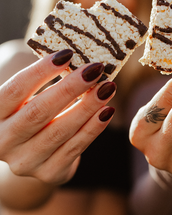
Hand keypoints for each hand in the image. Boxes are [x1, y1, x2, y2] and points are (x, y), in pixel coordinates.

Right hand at [0, 49, 115, 185]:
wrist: (34, 154)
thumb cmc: (33, 115)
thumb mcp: (28, 99)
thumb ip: (43, 82)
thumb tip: (78, 58)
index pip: (14, 90)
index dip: (40, 71)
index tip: (68, 54)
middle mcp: (3, 141)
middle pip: (38, 111)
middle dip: (70, 88)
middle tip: (96, 69)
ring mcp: (25, 161)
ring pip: (60, 131)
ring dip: (87, 106)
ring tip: (108, 88)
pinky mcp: (48, 172)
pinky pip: (75, 148)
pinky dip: (93, 127)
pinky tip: (107, 111)